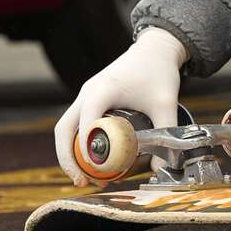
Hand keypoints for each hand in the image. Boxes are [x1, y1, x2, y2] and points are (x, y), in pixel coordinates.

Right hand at [54, 27, 186, 185]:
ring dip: (69, 153)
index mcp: (103, 90)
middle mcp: (88, 92)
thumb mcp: (166, 103)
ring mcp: (86, 94)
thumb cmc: (159, 72)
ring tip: (84, 178)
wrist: (156, 48)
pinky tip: (90, 160)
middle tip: (81, 181)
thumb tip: (163, 168)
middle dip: (68, 158)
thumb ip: (166, 133)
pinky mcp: (89, 98)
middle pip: (63, 129)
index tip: (95, 170)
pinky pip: (74, 123)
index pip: (86, 123)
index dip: (86, 148)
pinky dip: (76, 142)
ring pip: (65, 127)